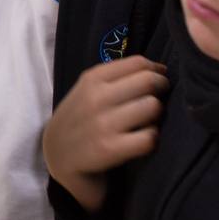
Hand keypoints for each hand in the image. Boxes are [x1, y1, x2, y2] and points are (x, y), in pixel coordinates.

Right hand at [42, 56, 168, 212]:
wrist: (57, 156)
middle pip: (149, 81)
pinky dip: (152, 138)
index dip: (156, 70)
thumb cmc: (79, 119)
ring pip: (153, 107)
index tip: (158, 78)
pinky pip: (149, 137)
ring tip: (148, 120)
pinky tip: (143, 139)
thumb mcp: (87, 89)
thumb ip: (117, 77)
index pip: (138, 62)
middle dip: (161, 89)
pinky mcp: (109, 149)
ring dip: (157, 115)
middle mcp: (96, 98)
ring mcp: (103, 124)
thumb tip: (160, 70)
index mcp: (92, 79)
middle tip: (158, 99)